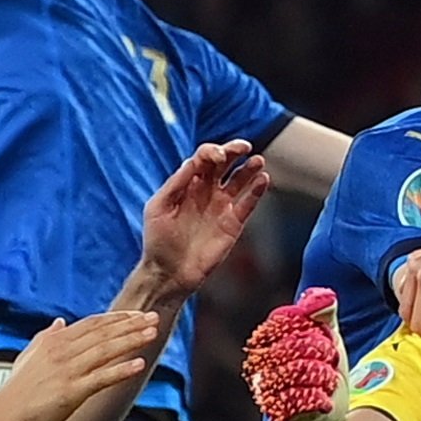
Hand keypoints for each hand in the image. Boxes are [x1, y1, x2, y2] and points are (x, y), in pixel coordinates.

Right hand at [0, 310, 166, 420]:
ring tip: (152, 334)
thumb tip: (59, 322)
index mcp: (54, 342)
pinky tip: (139, 364)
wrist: (3, 418)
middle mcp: (62, 351)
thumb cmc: (15, 392)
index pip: (92, 324)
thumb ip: (45, 337)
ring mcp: (67, 371)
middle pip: (103, 333)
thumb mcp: (28, 357)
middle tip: (153, 318)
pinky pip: (102, 378)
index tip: (136, 316)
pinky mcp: (71, 392)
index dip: (116, 319)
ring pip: (106, 351)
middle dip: (130, 325)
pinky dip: (121, 370)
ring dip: (131, 341)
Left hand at [137, 141, 272, 295]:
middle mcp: (205, 192)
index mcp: (187, 184)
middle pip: (225, 164)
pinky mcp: (233, 224)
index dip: (211, 152)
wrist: (168, 273)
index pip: (204, 159)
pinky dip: (257, 190)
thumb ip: (175, 183)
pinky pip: (248, 202)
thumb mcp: (158, 207)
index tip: (217, 156)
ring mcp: (220, 207)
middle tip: (244, 147)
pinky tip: (262, 180)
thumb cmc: (158, 241)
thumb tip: (192, 162)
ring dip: (250, 168)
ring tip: (258, 161)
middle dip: (234, 151)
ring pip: (240, 180)